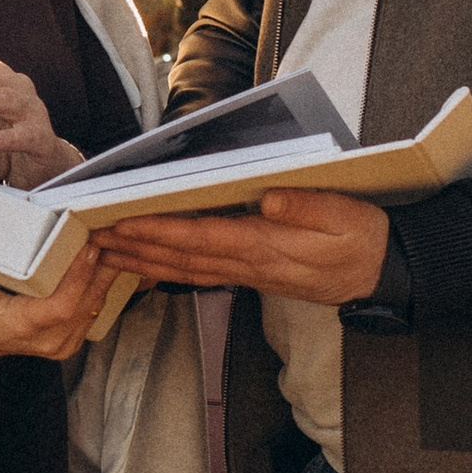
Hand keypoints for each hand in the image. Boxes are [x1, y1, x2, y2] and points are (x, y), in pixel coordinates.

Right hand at [0, 237, 111, 358]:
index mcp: (20, 327)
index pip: (61, 306)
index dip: (79, 277)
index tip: (87, 246)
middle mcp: (46, 341)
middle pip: (87, 301)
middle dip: (99, 266)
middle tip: (108, 228)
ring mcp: (61, 343)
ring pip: (96, 304)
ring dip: (106, 272)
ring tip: (113, 235)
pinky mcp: (70, 338)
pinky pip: (95, 309)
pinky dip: (101, 282)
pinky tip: (108, 255)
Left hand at [101, 186, 390, 306]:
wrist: (381, 273)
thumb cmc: (363, 238)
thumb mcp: (347, 216)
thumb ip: (309, 207)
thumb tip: (269, 199)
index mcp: (268, 246)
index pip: (203, 238)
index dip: (160, 230)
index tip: (123, 221)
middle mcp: (250, 264)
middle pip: (181, 258)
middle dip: (134, 247)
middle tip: (90, 238)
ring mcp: (247, 273)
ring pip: (184, 270)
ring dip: (142, 261)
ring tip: (104, 251)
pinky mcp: (250, 273)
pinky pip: (198, 274)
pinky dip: (165, 269)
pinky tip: (144, 263)